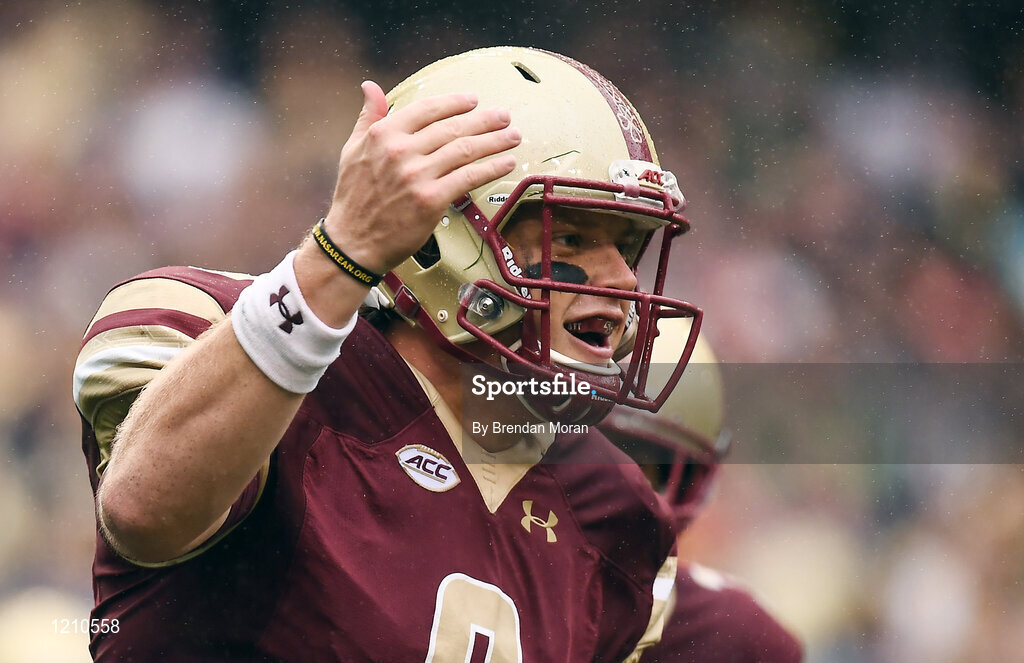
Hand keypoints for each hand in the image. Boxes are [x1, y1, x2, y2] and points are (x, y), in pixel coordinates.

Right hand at [318, 80, 520, 274]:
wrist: (353, 242)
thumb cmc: (354, 198)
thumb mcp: (352, 150)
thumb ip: (368, 118)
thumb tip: (370, 86)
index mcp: (383, 134)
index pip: (427, 109)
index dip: (454, 103)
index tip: (473, 100)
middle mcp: (400, 151)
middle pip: (452, 128)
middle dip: (484, 120)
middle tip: (504, 116)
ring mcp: (417, 175)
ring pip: (465, 150)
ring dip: (495, 141)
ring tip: (512, 136)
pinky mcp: (431, 199)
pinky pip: (469, 177)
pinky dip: (492, 168)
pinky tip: (506, 162)